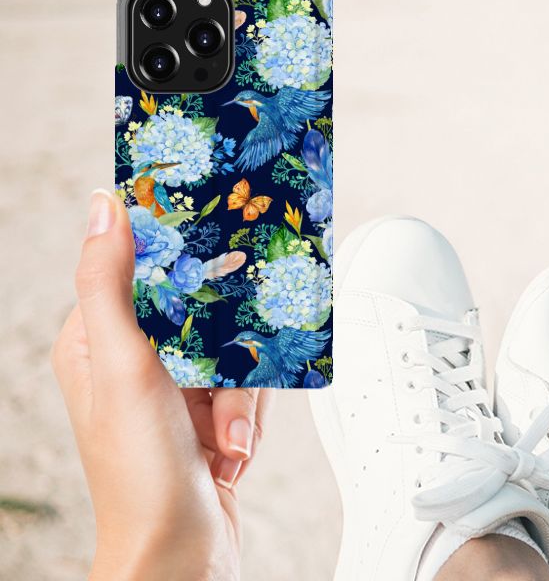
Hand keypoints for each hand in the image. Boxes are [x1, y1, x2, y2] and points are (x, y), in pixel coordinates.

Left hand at [52, 190, 272, 580]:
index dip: (180, 259)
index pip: (140, 270)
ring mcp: (172, 391)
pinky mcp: (206, 415)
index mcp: (96, 342)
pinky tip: (233, 448)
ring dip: (240, 395)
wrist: (181, 556)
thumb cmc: (141, 471)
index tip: (215, 248)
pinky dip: (248, 416)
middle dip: (226, 348)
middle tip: (226, 371)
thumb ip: (110, 285)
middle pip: (201, 309)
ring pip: (232, 349)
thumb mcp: (124, 367)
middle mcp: (132, 362)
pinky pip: (247, 386)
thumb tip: (105, 206)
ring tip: (225, 434)